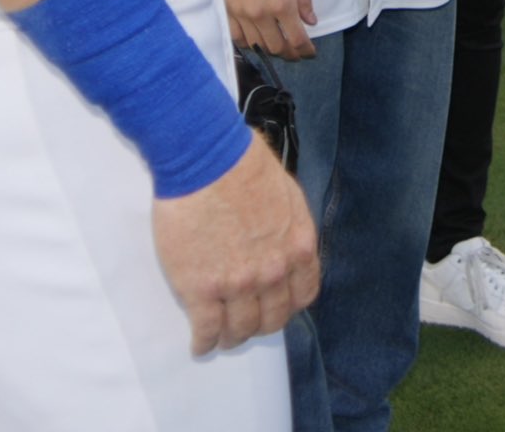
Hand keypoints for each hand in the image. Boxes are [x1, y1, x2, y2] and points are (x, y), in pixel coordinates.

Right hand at [152, 133, 319, 354]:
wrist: (207, 161)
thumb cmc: (244, 167)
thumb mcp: (288, 195)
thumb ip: (288, 229)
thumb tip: (283, 246)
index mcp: (298, 245)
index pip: (304, 294)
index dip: (289, 305)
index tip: (277, 306)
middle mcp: (274, 271)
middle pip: (273, 318)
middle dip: (261, 324)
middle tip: (247, 323)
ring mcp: (238, 284)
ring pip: (240, 330)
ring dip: (232, 337)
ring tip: (223, 336)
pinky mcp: (201, 290)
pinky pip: (207, 331)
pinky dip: (204, 342)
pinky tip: (201, 343)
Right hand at [221, 0, 316, 59]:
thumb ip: (304, 1)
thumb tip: (311, 22)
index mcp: (282, 4)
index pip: (296, 38)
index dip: (305, 50)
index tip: (310, 53)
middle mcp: (261, 14)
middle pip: (276, 47)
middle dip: (289, 53)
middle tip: (296, 50)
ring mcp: (242, 14)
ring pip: (256, 45)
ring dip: (269, 48)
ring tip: (278, 44)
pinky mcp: (228, 10)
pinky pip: (237, 37)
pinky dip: (249, 42)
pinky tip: (257, 38)